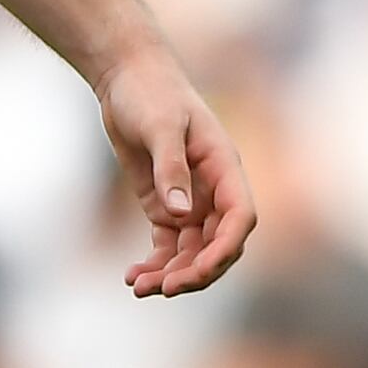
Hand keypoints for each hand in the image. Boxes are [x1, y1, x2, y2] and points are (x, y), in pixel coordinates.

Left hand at [101, 41, 255, 297]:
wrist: (127, 78)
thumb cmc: (151, 93)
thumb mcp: (160, 126)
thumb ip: (171, 169)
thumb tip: (180, 215)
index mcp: (224, 167)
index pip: (240, 217)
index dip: (226, 248)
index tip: (199, 271)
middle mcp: (212, 189)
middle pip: (218, 244)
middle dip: (196, 271)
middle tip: (164, 289)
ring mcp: (189, 200)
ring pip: (191, 251)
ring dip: (171, 274)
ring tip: (139, 288)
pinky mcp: (164, 205)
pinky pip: (167, 245)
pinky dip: (154, 264)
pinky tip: (133, 276)